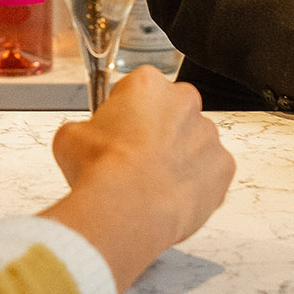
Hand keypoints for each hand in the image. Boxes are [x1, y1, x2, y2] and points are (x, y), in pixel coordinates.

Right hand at [44, 67, 236, 291]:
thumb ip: (83, 129)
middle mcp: (184, 101)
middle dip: (157, 131)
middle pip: (171, 112)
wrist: (126, 210)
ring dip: (178, 158)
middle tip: (135, 158)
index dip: (124, 113)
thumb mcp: (69, 138)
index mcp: (147, 84)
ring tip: (151, 184)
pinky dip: (196, 184)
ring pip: (193, 143)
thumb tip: (81, 139)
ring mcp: (208, 134)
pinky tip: (170, 197)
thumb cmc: (101, 171)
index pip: (138, 90)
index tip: (117, 131)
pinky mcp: (224, 167)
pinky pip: (210, 173)